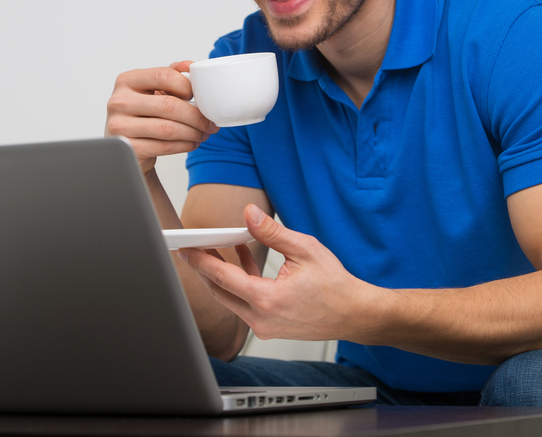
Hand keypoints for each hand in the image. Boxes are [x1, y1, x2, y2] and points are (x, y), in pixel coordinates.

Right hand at [105, 61, 218, 173]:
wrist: (127, 147)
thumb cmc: (142, 115)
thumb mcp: (151, 90)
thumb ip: (170, 74)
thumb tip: (190, 65)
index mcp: (127, 81)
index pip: (163, 76)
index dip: (187, 85)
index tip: (199, 96)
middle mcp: (119, 101)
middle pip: (169, 105)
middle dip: (197, 116)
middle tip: (210, 122)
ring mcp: (121, 126)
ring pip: (168, 128)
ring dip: (193, 132)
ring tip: (203, 133)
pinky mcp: (129, 148)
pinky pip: (165, 146)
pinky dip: (184, 145)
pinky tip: (192, 142)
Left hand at [177, 204, 373, 342]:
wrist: (355, 315)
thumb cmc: (336, 286)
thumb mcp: (305, 249)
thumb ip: (272, 232)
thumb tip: (249, 214)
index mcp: (267, 300)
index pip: (221, 278)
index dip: (200, 260)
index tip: (185, 248)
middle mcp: (261, 318)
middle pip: (219, 291)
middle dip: (203, 268)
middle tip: (191, 247)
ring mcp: (265, 326)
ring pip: (231, 299)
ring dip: (222, 275)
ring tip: (213, 249)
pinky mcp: (270, 326)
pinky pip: (245, 303)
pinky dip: (240, 282)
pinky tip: (243, 259)